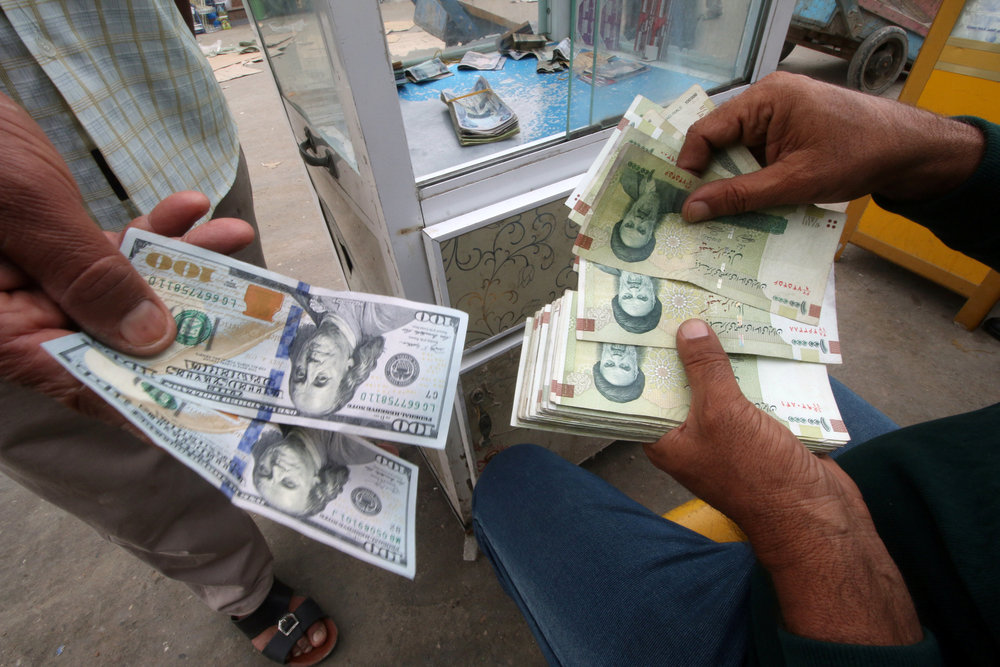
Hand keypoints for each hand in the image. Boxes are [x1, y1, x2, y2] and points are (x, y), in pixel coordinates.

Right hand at [0, 88, 253, 423]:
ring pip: (120, 287)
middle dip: (187, 320)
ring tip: (234, 234)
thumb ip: (85, 273)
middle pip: (114, 339)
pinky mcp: (42, 242)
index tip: (217, 403)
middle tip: (250, 313)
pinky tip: (189, 203)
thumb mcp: (22, 209)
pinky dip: (148, 228)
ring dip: (181, 261)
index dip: (153, 396)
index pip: (83, 382)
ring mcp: (31, 279)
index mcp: (0, 329)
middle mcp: (17, 314)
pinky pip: (106, 247)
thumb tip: (149, 338)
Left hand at [644, 319, 921, 645]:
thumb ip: (704, 369)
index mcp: (667, 440)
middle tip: (686, 300)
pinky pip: (753, 394)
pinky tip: (761, 337)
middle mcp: (692, 437)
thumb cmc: (756, 471)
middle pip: (684, 384)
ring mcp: (728, 435)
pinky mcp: (761, 432)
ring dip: (726, 357)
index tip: (641, 321)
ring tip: (722, 308)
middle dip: (688, 349)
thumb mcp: (721, 412)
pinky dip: (757, 371)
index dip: (642, 361)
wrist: (816, 514)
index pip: (643, 394)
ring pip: (722, 386)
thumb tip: (688, 329)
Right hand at [676, 71, 983, 221]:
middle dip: (710, 180)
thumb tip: (690, 210)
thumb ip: (740, 196)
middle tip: (698, 217)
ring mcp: (778, 116)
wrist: (909, 150)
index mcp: (765, 99)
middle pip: (719, 143)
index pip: (707, 130)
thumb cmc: (856, 156)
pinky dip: (753, 182)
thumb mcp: (794, 182)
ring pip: (737, 155)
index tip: (683, 202)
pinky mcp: (789, 132)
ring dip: (733, 186)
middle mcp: (766, 101)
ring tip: (723, 219)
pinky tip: (751, 209)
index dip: (689, 166)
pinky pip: (757, 158)